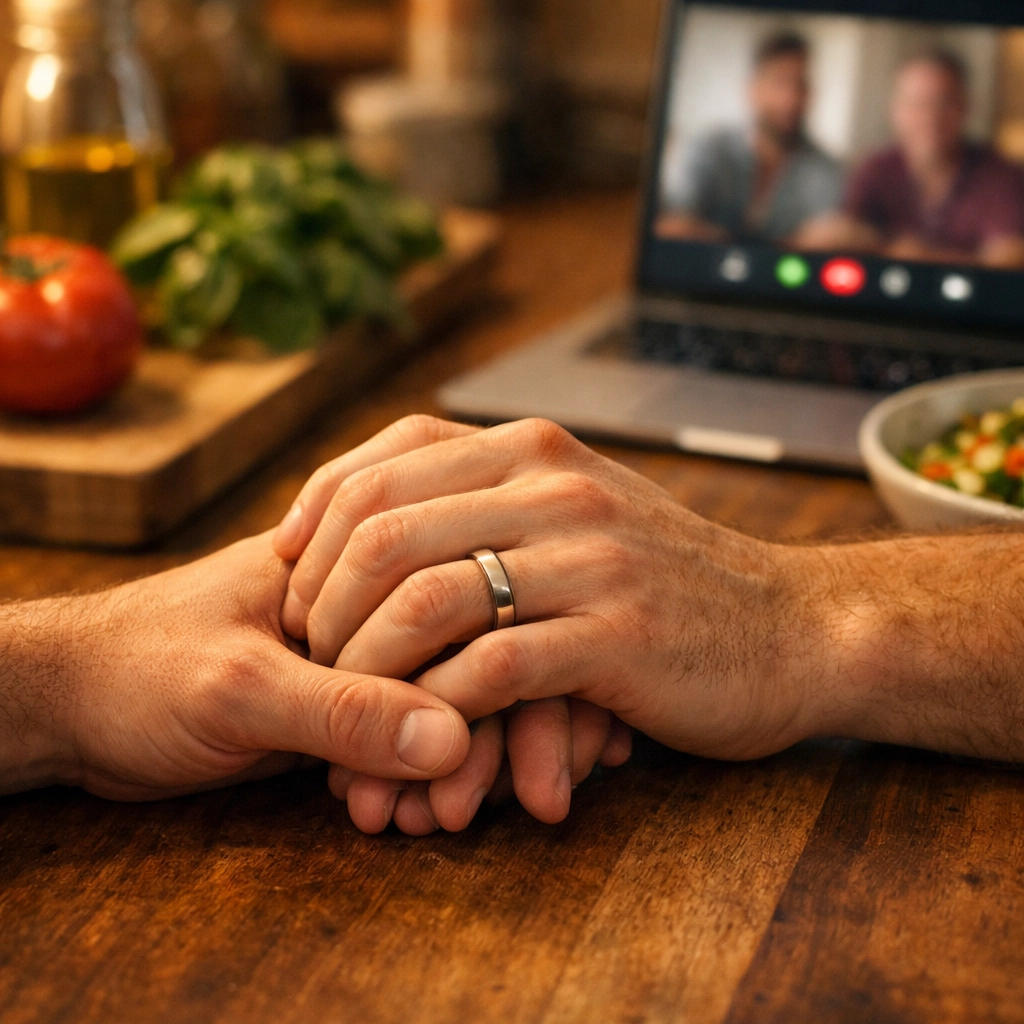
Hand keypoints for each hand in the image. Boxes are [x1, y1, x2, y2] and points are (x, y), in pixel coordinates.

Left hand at [0, 532, 470, 800]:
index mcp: (341, 562)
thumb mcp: (238, 689)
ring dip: (441, 766)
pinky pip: (395, 733)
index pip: (450, 602)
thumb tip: (451, 738)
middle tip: (474, 808)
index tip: (502, 753)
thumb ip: (341, 711)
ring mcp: (348, 652)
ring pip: (433, 698)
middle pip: (456, 653)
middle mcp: (358, 601)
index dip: (493, 676)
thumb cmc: (136, 669)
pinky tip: (397, 813)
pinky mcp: (332, 700)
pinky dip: (403, 775)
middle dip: (480, 735)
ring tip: (428, 821)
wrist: (70, 705)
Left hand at [274, 416, 631, 833]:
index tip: (285, 578)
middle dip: (320, 603)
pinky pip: (491, 667)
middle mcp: (555, 486)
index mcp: (532, 449)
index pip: (382, 459)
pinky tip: (420, 731)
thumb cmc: (667, 582)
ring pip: (423, 600)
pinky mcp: (617, 634)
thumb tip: (368, 527)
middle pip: (382, 529)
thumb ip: (489, 500)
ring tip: (347, 705)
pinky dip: (435, 706)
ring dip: (364, 665)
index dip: (312, 518)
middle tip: (307, 658)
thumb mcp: (578, 513)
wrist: (794, 628)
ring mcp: (588, 557)